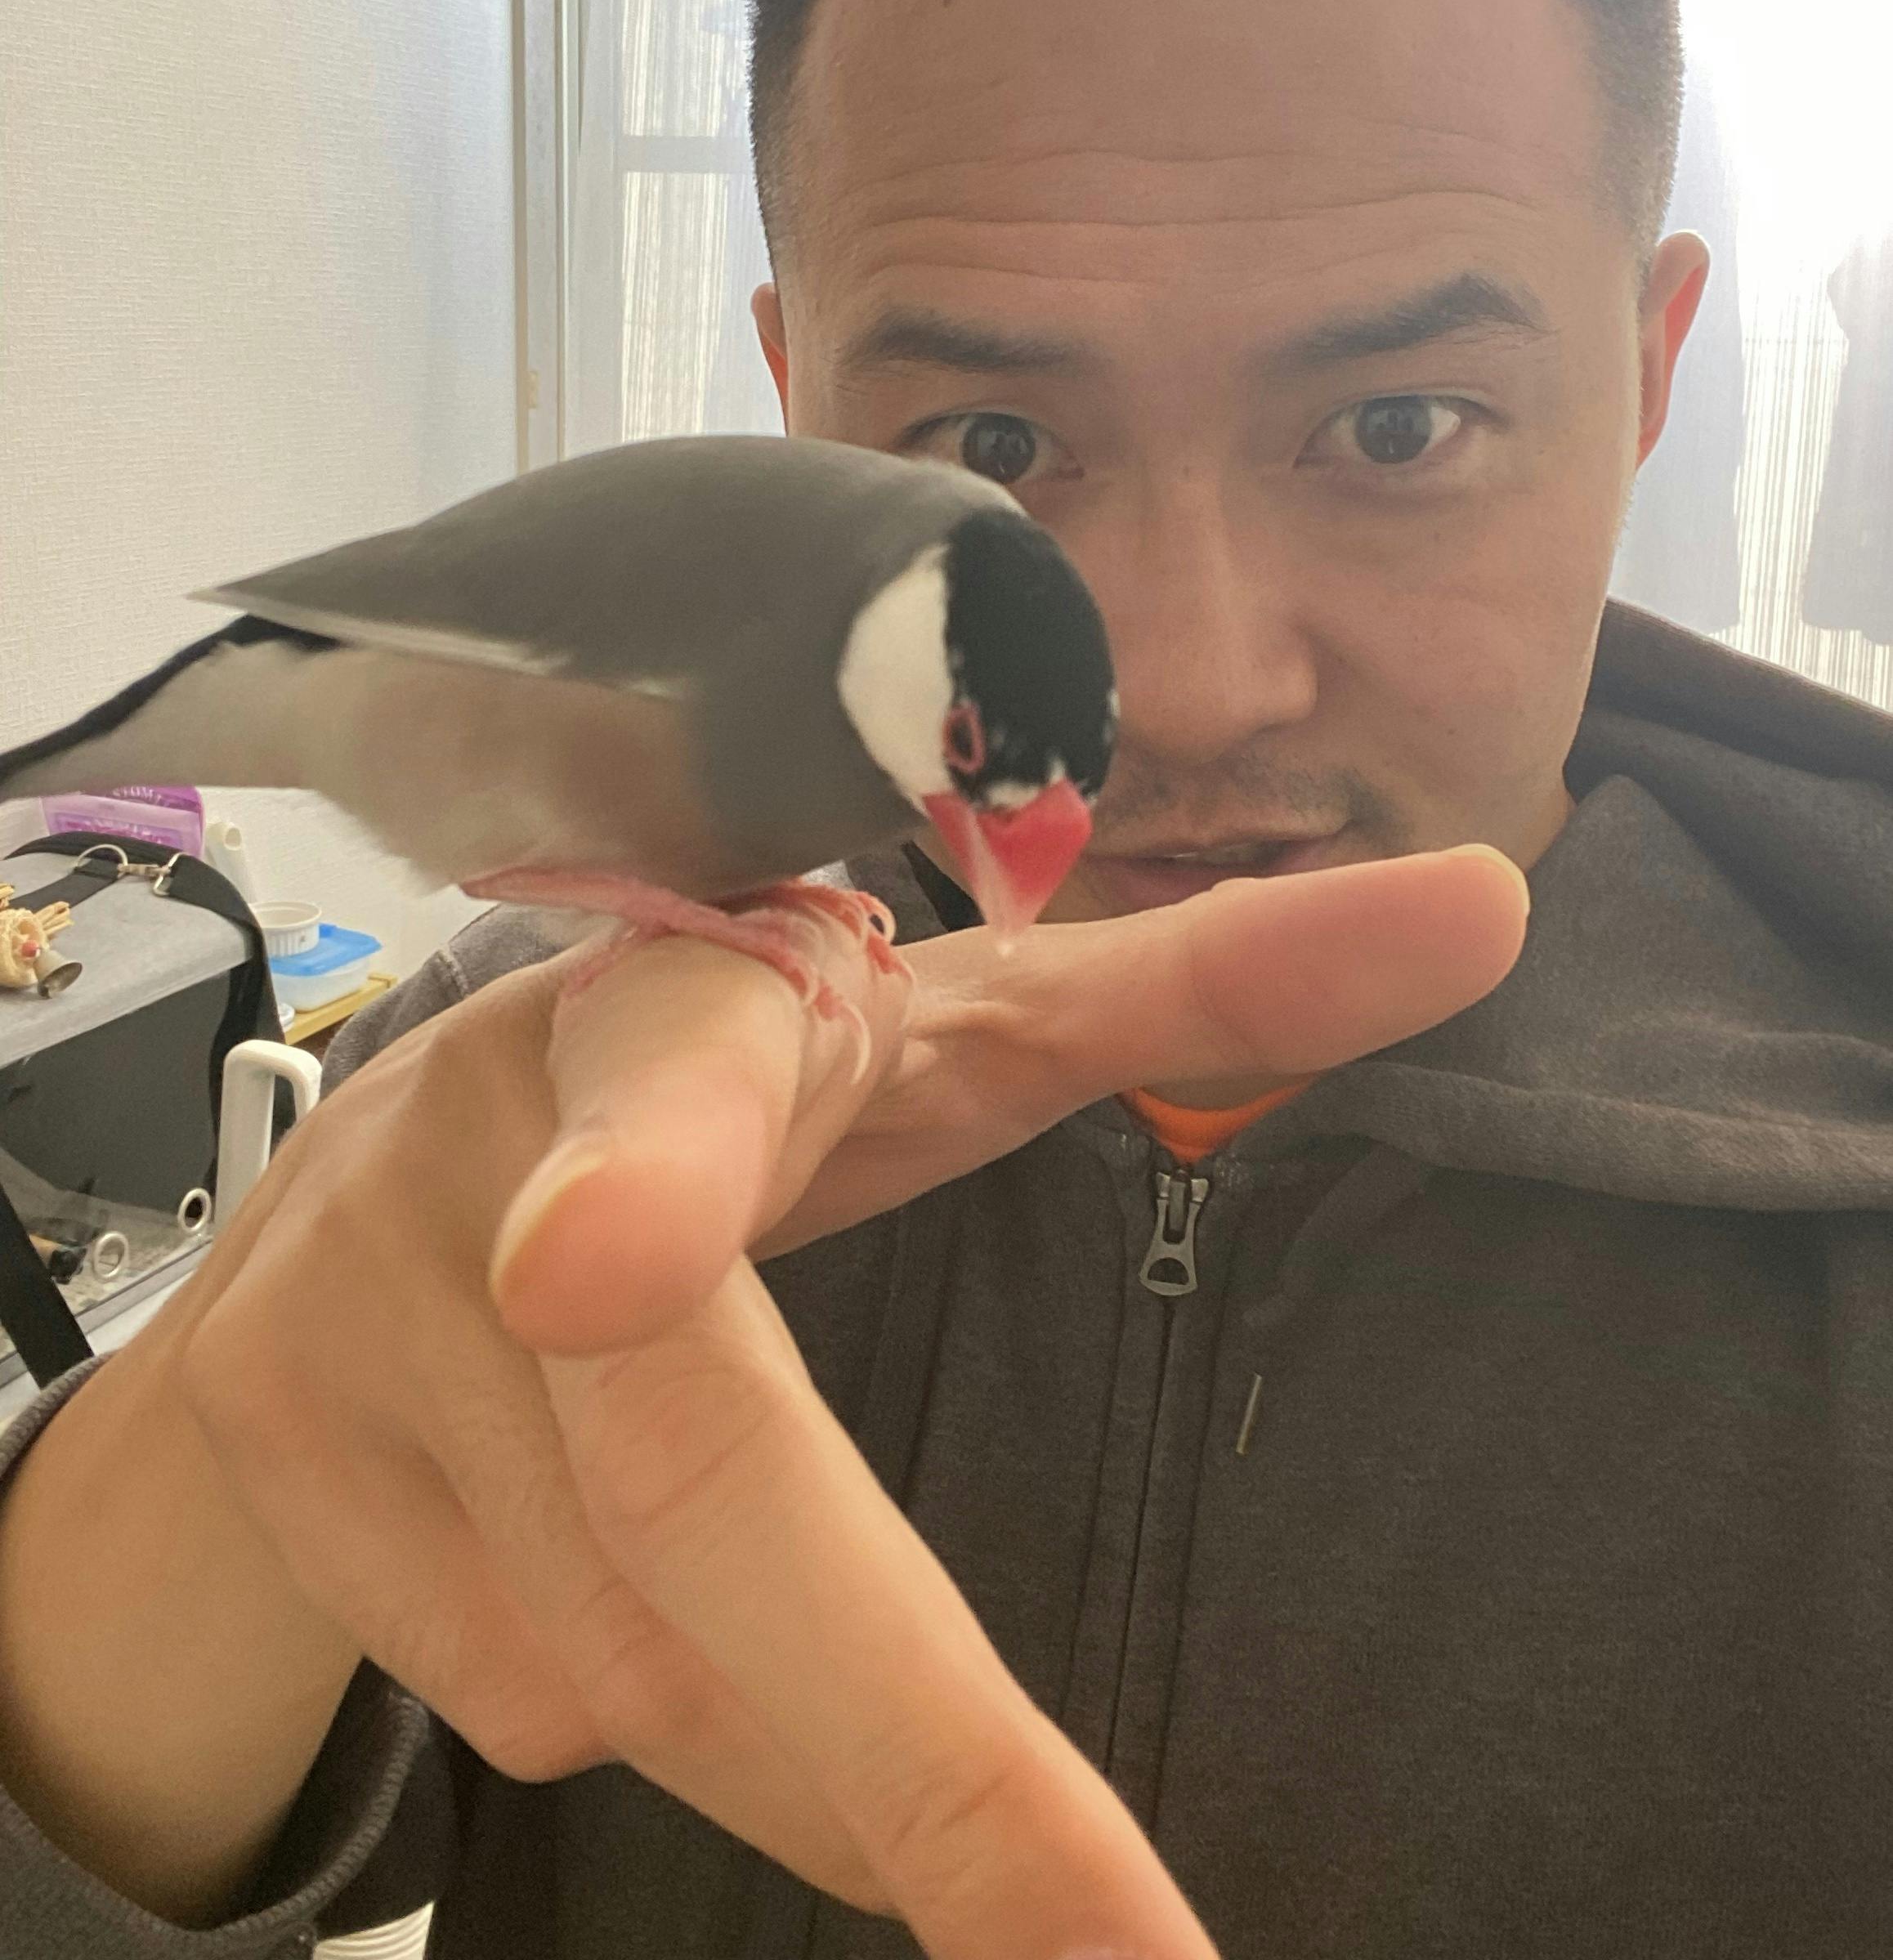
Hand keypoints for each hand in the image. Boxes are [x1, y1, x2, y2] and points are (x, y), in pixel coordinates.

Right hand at [172, 847, 1524, 1958]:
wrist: (373, 1185)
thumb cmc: (730, 1077)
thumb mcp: (953, 1027)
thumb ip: (1211, 986)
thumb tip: (1485, 911)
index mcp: (684, 1012)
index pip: (682, 1082)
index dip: (649, 1174)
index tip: (605, 1270)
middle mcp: (485, 1151)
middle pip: (679, 1488)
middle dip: (900, 1748)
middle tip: (1107, 1948)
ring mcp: (345, 1317)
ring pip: (618, 1647)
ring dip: (808, 1747)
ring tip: (903, 1740)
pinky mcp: (276, 1460)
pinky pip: (517, 1693)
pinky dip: (665, 1719)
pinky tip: (678, 1624)